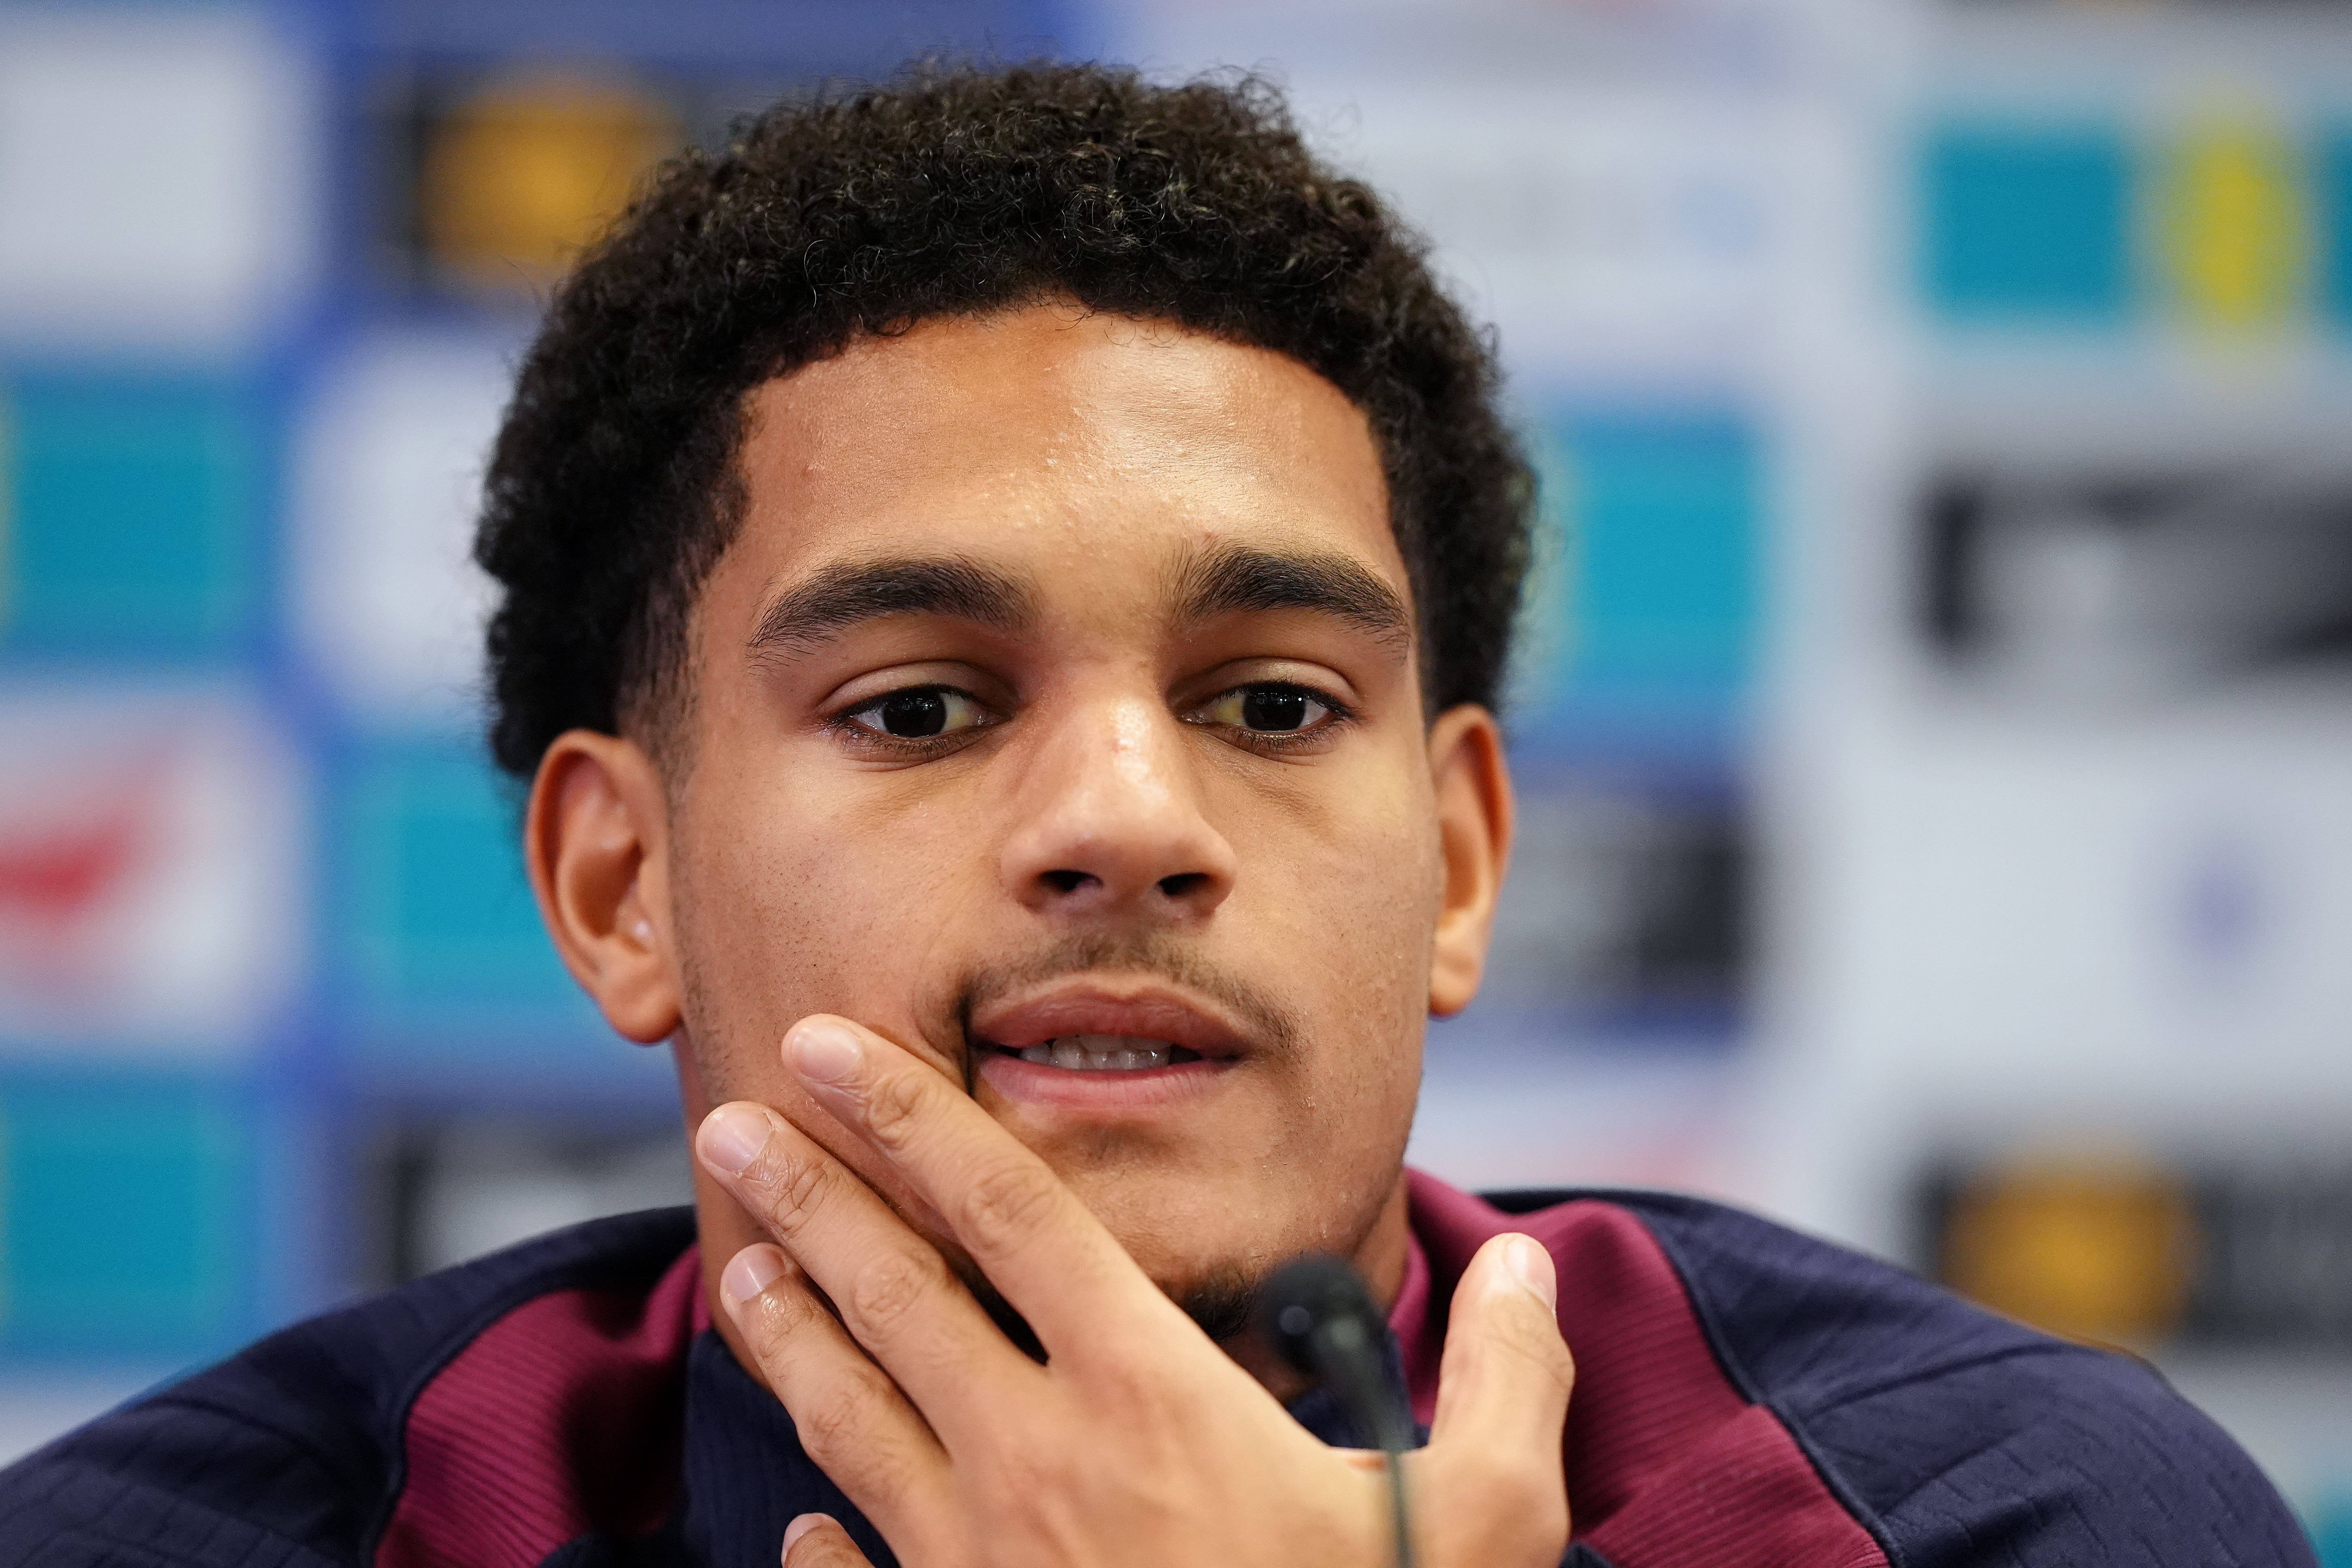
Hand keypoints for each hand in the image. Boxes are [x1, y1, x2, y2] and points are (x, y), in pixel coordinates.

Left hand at [694, 1014, 1574, 1567]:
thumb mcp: (1484, 1522)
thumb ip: (1504, 1380)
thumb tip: (1527, 1267)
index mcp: (1151, 1400)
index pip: (1008, 1212)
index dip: (912, 1115)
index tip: (828, 1043)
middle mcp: (1040, 1465)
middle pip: (897, 1294)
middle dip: (807, 1194)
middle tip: (729, 1123)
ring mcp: (984, 1567)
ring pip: (855, 1420)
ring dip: (791, 1336)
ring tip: (739, 1271)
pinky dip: (829, 1550)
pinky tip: (800, 1532)